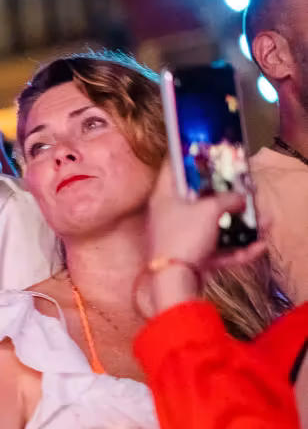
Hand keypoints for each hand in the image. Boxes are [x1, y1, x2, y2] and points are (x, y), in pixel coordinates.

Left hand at [144, 159, 266, 297]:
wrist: (174, 280)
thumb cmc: (184, 236)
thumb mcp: (209, 209)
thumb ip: (228, 199)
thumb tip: (240, 199)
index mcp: (164, 196)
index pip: (171, 166)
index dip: (187, 154)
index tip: (203, 147)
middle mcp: (169, 214)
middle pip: (200, 199)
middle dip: (228, 197)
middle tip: (247, 191)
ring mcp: (180, 237)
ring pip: (214, 226)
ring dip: (241, 226)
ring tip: (264, 222)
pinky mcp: (191, 257)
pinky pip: (217, 250)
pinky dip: (236, 249)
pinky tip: (257, 247)